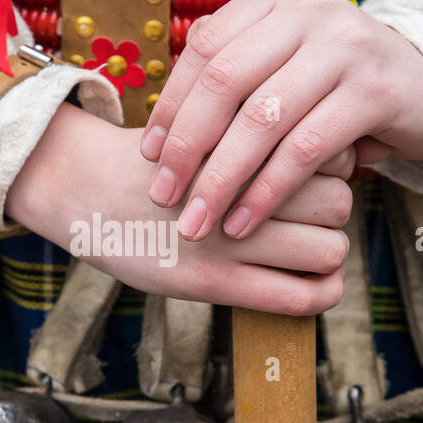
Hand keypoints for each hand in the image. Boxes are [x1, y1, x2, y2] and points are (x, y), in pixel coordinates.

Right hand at [7, 103, 349, 314]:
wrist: (84, 186)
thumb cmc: (154, 159)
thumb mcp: (208, 125)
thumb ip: (260, 135)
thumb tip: (330, 150)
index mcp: (245, 143)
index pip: (332, 154)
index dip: (337, 165)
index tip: (319, 173)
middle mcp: (242, 189)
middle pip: (338, 201)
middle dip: (335, 211)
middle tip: (312, 216)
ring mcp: (228, 238)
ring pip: (328, 249)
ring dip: (328, 252)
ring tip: (307, 250)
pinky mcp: (215, 281)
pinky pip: (298, 297)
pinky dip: (322, 294)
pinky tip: (317, 286)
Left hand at [139, 0, 422, 241]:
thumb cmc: (340, 88)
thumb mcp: (288, 69)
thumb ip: (237, 80)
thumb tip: (160, 134)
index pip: (205, 49)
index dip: (172, 105)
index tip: (150, 156)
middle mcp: (310, 9)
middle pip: (225, 80)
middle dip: (187, 145)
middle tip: (163, 196)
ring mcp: (345, 45)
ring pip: (261, 119)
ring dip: (222, 179)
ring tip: (198, 222)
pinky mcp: (373, 91)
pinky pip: (304, 149)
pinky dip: (267, 191)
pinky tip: (245, 222)